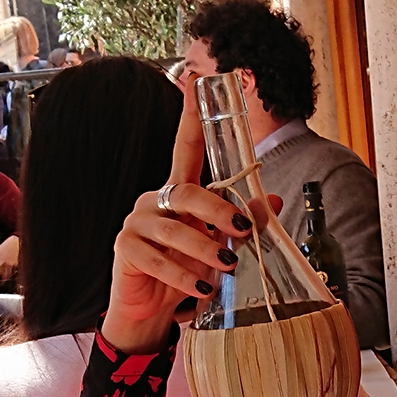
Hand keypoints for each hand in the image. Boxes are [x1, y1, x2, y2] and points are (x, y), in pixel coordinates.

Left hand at [0, 233, 18, 281]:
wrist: (15, 243)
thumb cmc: (5, 246)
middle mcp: (6, 264)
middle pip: (5, 276)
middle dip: (2, 280)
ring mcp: (12, 265)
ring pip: (10, 275)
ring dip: (7, 277)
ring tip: (4, 278)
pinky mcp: (17, 265)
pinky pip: (14, 271)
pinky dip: (12, 273)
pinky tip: (10, 272)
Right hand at [102, 83, 280, 353]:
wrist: (151, 314)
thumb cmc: (188, 275)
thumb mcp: (221, 249)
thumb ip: (243, 224)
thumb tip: (271, 200)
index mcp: (179, 192)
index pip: (184, 147)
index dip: (190, 117)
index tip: (196, 82)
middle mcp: (155, 200)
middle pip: (185, 191)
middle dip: (218, 210)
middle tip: (243, 232)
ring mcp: (137, 223)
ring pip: (173, 227)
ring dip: (204, 248)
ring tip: (228, 266)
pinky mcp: (125, 250)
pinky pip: (156, 258)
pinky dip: (183, 275)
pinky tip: (202, 289)